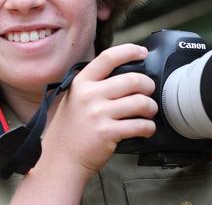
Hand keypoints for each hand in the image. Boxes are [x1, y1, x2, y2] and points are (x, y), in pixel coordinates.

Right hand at [39, 44, 157, 180]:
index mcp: (81, 83)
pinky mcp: (108, 133)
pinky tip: (146, 129)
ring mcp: (98, 114)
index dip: (129, 51)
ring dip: (151, 108)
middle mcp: (89, 95)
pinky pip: (140, 125)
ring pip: (140, 102)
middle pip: (133, 79)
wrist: (60, 160)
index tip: (143, 52)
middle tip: (149, 92)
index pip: (108, 57)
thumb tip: (124, 75)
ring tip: (149, 112)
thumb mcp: (74, 99)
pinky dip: (149, 127)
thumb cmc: (69, 131)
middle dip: (148, 85)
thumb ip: (94, 86)